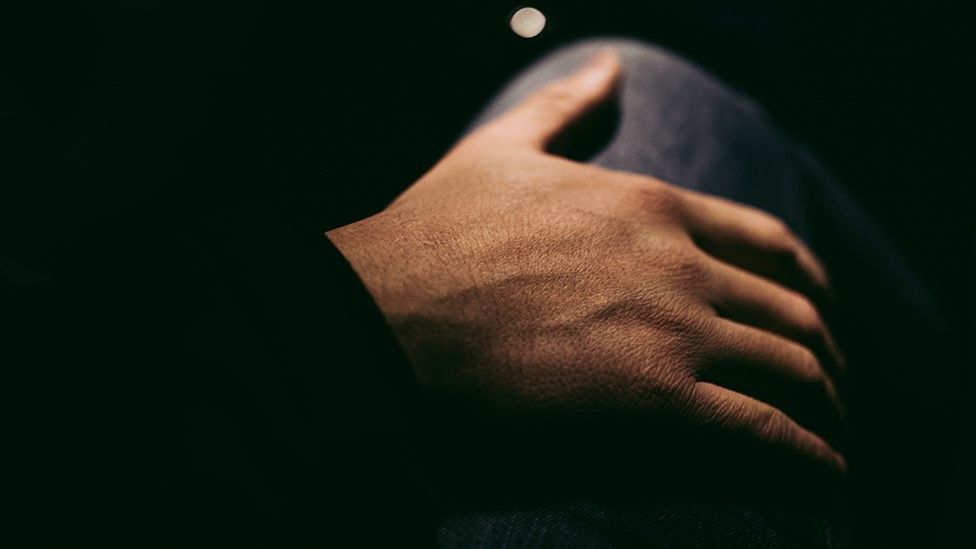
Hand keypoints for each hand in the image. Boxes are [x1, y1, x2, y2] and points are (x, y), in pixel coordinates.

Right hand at [327, 50, 845, 474]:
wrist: (379, 320)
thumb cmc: (431, 241)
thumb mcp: (500, 152)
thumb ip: (564, 109)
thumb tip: (613, 68)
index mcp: (648, 205)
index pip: (768, 243)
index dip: (806, 284)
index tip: (816, 314)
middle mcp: (676, 262)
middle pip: (793, 312)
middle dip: (823, 356)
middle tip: (829, 390)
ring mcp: (672, 332)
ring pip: (794, 372)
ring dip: (826, 411)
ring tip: (831, 442)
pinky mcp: (657, 406)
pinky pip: (769, 437)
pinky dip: (809, 463)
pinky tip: (819, 480)